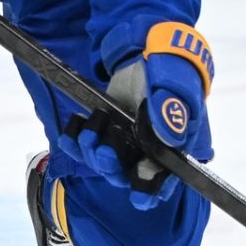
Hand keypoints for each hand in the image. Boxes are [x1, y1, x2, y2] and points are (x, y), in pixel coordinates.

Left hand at [57, 23, 213, 209]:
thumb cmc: (170, 66)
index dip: (152, 191)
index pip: (165, 176)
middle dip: (112, 168)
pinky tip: (72, 133)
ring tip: (90, 131)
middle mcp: (149, 148)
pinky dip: (77, 142)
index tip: (139, 199)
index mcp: (174, 143)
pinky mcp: (107, 127)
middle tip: (104, 151)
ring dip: (94, 153)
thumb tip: (170, 136)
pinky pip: (89, 145)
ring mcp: (127, 139)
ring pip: (107, 162)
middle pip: (129, 174)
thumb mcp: (173, 82)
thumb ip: (171, 107)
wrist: (148, 45)